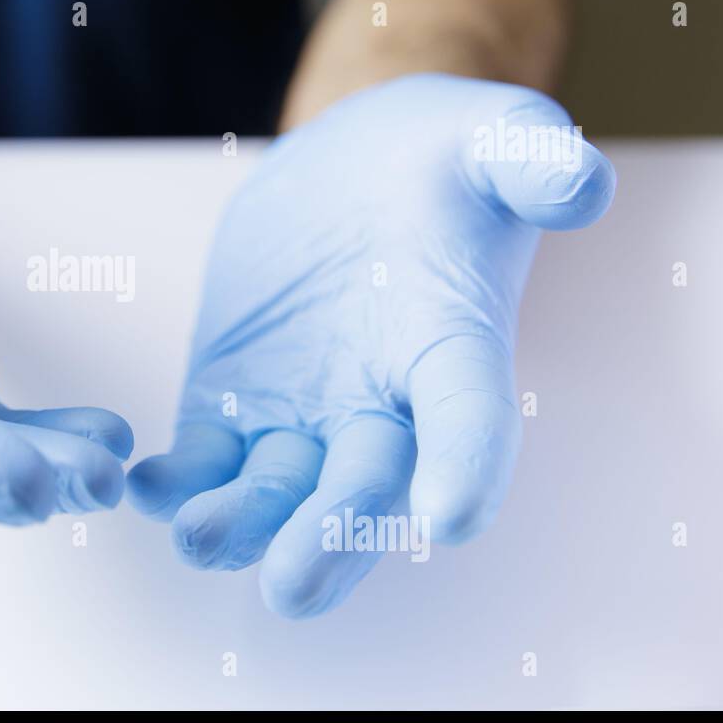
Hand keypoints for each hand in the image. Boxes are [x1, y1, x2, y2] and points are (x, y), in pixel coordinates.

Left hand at [127, 74, 613, 614]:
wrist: (358, 169)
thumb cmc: (443, 160)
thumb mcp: (491, 138)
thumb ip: (531, 159)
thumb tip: (579, 183)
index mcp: (455, 348)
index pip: (471, 417)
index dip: (467, 465)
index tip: (450, 517)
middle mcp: (383, 402)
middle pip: (363, 486)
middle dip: (330, 536)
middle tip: (292, 584)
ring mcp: (302, 410)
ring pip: (276, 487)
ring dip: (240, 523)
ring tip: (197, 539)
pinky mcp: (234, 397)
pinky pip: (205, 453)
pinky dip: (179, 478)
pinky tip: (142, 487)